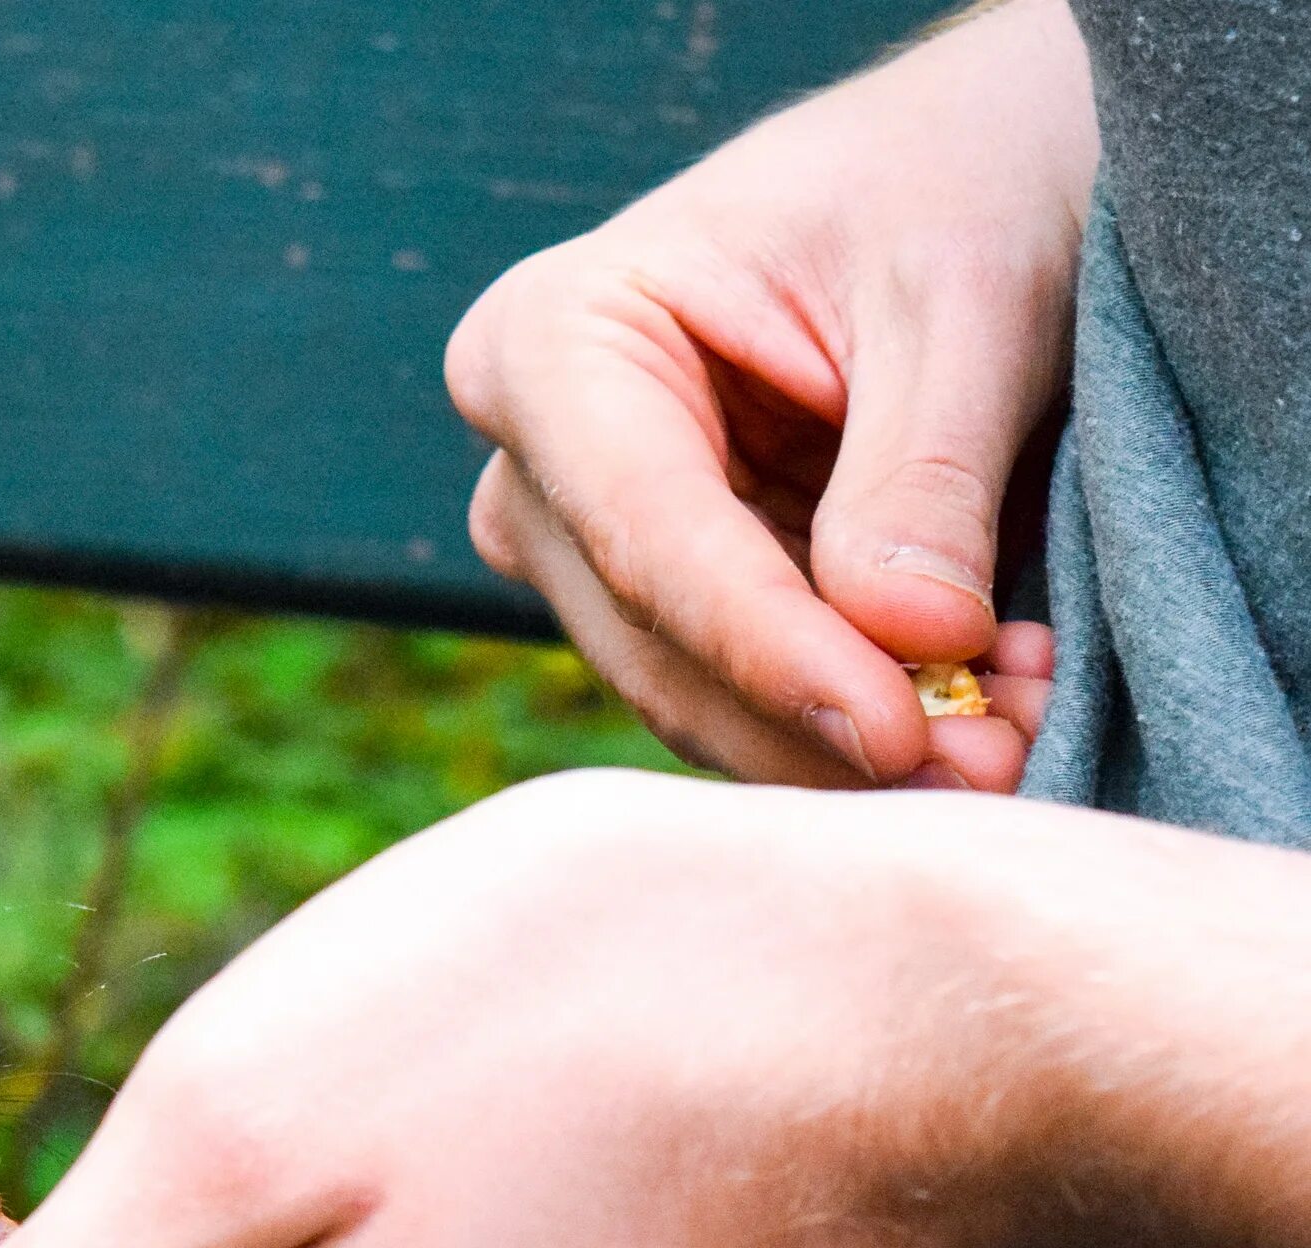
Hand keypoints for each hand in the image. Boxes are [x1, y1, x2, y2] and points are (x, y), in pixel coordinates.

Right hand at [444, 0, 1095, 791]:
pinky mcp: (664, 604)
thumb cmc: (942, 188)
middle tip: (997, 766)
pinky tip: (984, 712)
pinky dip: (858, 725)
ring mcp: (586, 546)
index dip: (770, 651)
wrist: (955, 180)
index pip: (648, 532)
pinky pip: (744, 702)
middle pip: (657, 641)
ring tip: (1014, 736)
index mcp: (550, 341)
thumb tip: (908, 642)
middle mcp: (534, 463)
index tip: (896, 731)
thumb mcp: (962, 299)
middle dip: (820, 726)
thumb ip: (923, 472)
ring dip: (848, 745)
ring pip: (694, 698)